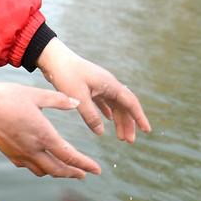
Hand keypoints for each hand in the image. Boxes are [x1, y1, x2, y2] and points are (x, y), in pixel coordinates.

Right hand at [0, 79, 100, 178]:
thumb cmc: (7, 97)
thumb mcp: (37, 95)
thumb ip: (59, 100)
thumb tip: (77, 103)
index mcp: (43, 135)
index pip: (70, 156)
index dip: (85, 165)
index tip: (97, 170)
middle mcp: (33, 150)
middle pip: (58, 170)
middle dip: (74, 173)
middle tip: (85, 174)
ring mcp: (20, 155)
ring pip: (44, 172)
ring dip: (58, 172)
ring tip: (67, 169)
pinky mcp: (11, 155)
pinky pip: (30, 167)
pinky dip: (41, 168)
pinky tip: (43, 162)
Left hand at [36, 38, 150, 141]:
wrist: (53, 58)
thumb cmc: (65, 75)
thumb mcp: (78, 98)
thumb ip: (90, 116)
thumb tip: (101, 133)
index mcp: (110, 85)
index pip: (130, 103)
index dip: (139, 117)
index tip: (147, 131)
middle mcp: (108, 84)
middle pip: (124, 106)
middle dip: (129, 124)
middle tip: (129, 141)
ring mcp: (100, 85)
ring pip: (115, 105)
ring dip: (119, 121)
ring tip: (120, 137)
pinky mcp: (91, 86)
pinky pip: (105, 101)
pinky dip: (108, 112)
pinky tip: (108, 121)